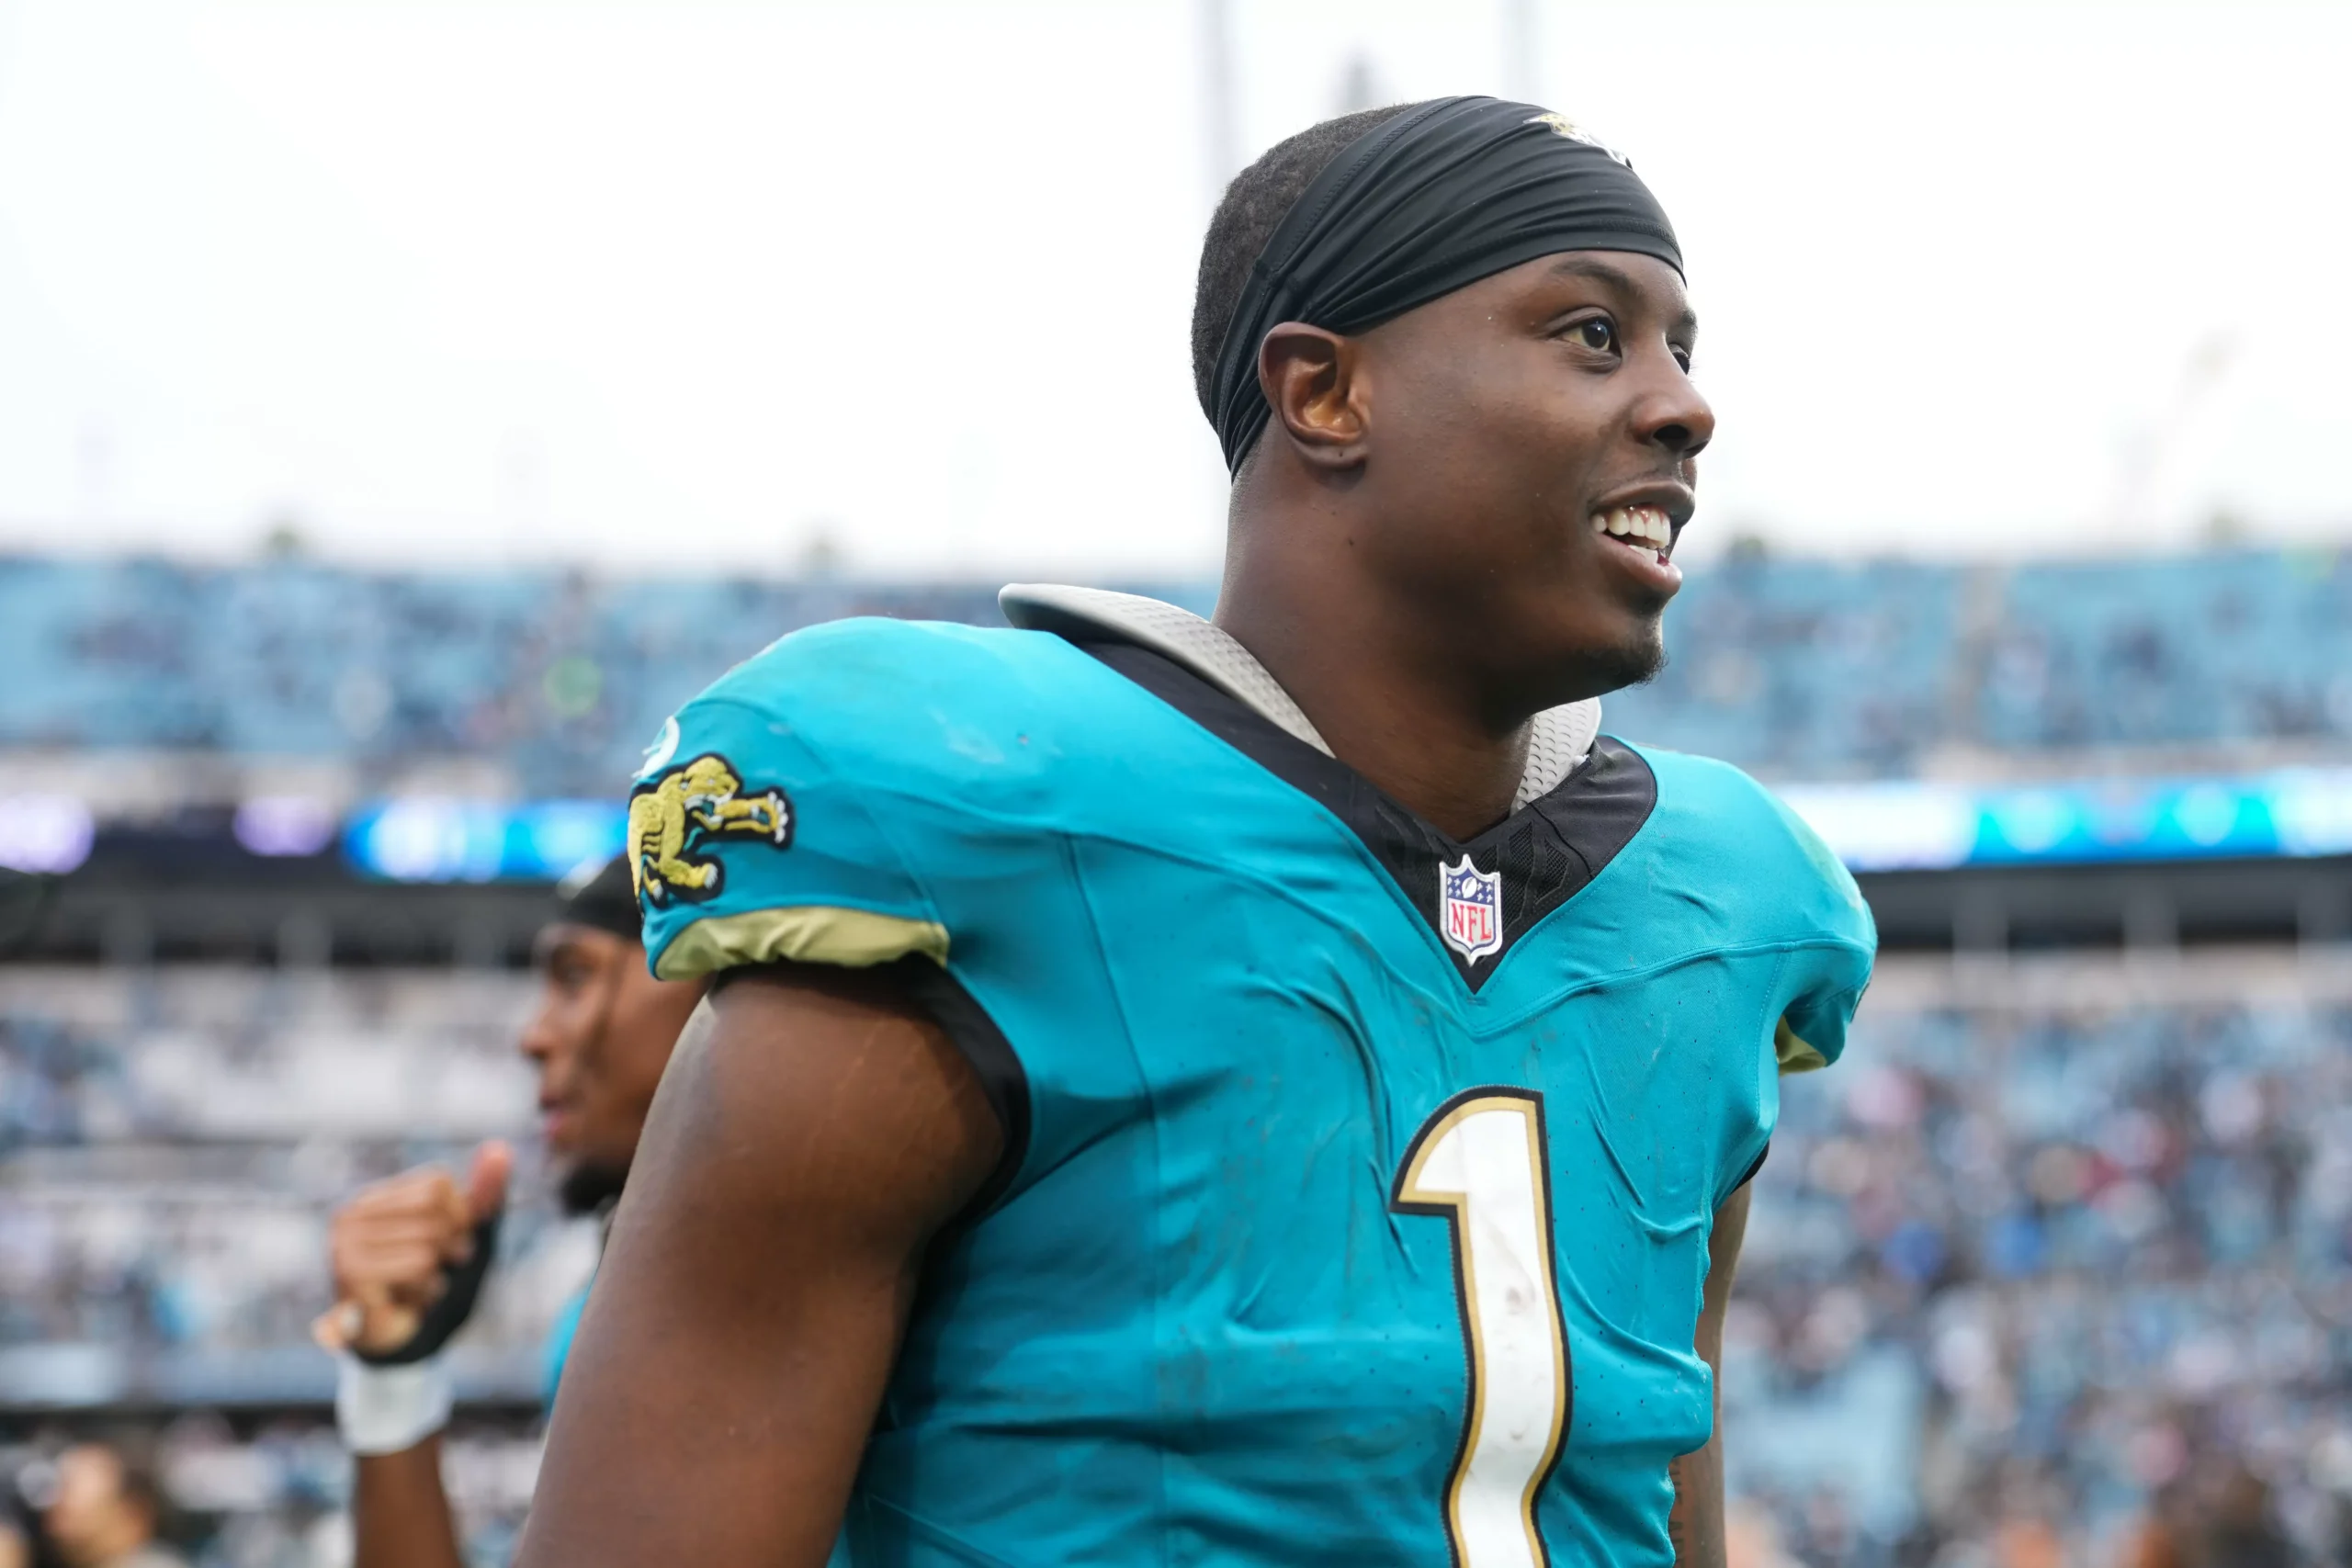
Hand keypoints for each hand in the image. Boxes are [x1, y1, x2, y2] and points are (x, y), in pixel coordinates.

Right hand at [314, 1141, 511, 1354]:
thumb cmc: (435, 1286)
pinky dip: (425, 1290)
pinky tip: (406, 1302)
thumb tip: (499, 1148)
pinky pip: (418, 1266)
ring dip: (436, 1275)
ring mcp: (345, 1243)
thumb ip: (484, 1195)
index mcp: (377, 1197)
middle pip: (435, 1211)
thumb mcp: (469, 1237)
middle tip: (430, 1272)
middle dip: (449, 1247)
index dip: (459, 1217)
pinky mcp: (349, 1272)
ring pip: (429, 1242)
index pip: (438, 1184)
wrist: (407, 1346)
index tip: (446, 1245)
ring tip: (414, 1289)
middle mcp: (352, 1213)